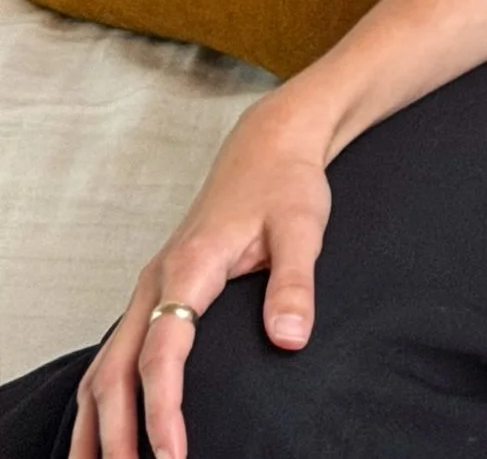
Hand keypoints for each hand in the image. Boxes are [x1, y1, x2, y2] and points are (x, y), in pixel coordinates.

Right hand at [70, 98, 332, 458]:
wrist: (267, 146)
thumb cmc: (286, 185)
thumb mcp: (303, 226)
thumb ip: (295, 282)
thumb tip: (290, 339)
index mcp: (190, 265)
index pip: (163, 351)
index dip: (163, 409)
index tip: (173, 455)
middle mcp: (156, 280)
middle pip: (117, 369)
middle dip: (117, 432)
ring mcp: (148, 287)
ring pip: (103, 366)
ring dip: (96, 423)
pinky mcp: (152, 293)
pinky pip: (113, 354)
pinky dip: (101, 399)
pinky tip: (103, 433)